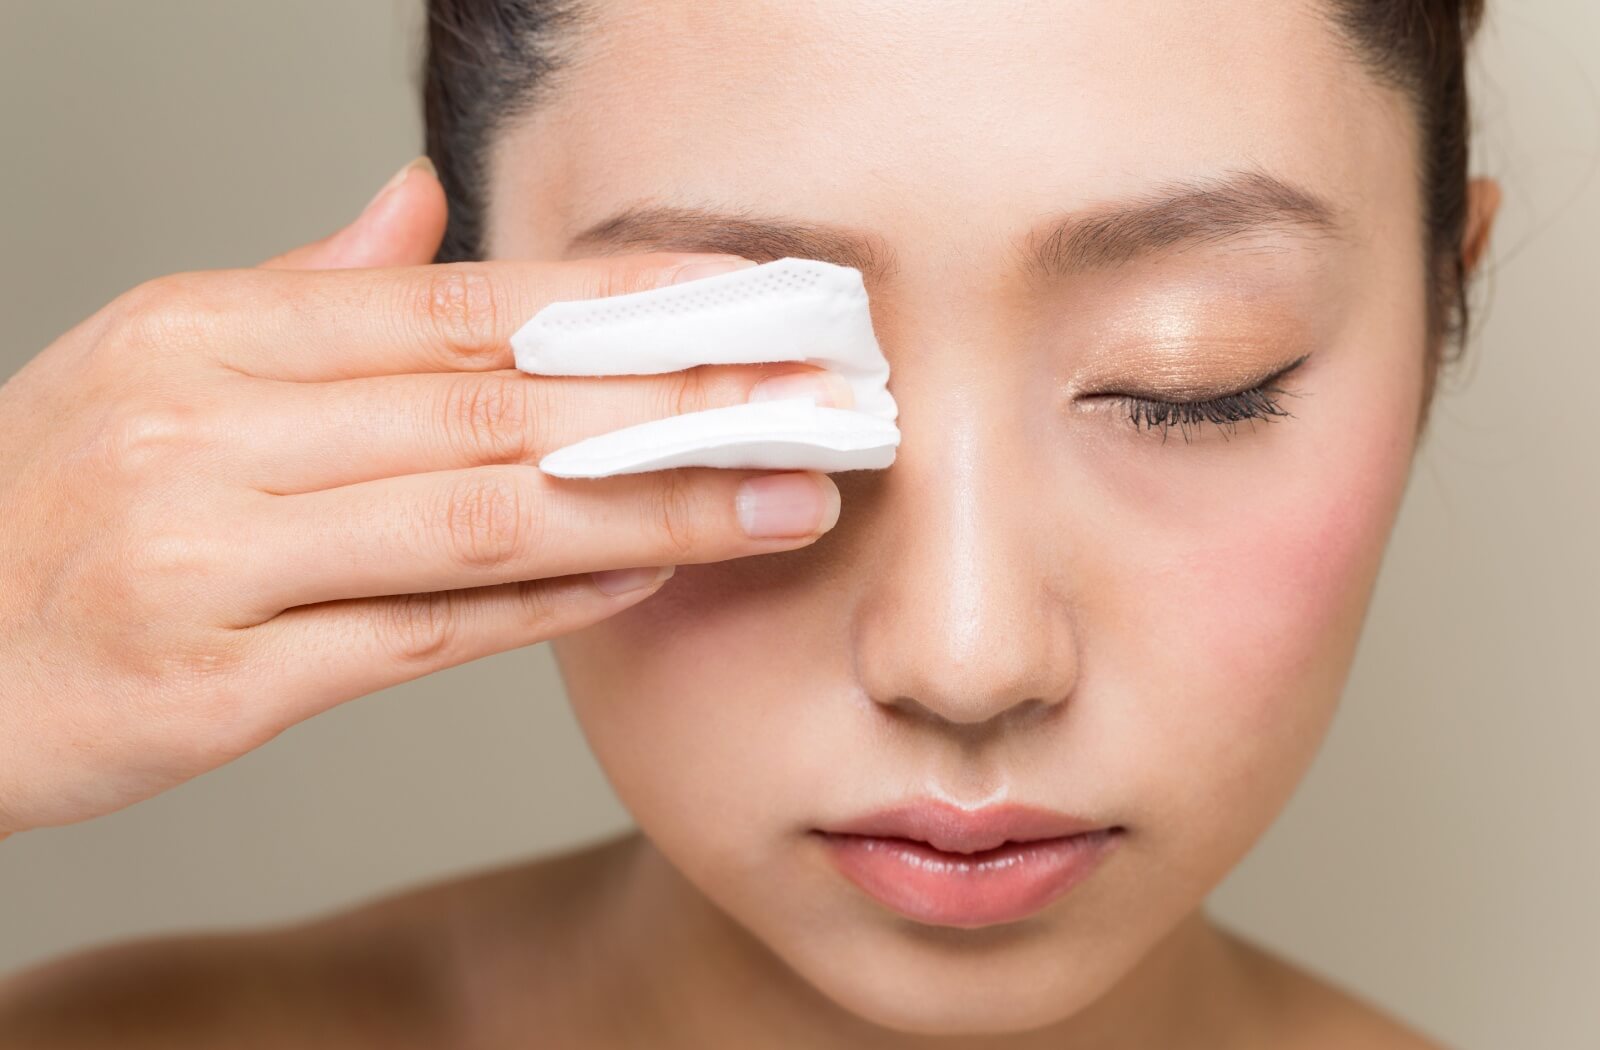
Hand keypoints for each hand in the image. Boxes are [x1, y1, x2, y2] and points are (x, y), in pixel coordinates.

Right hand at [0, 158, 844, 836]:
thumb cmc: (47, 509)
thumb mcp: (153, 363)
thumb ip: (305, 290)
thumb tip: (423, 207)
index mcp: (207, 331)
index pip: (462, 301)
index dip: (626, 299)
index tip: (752, 298)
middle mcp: (208, 429)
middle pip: (499, 402)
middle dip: (680, 399)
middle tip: (818, 398)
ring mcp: (209, 558)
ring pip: (483, 517)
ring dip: (652, 507)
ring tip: (778, 497)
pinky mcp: (215, 684)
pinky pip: (422, 633)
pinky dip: (550, 605)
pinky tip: (649, 578)